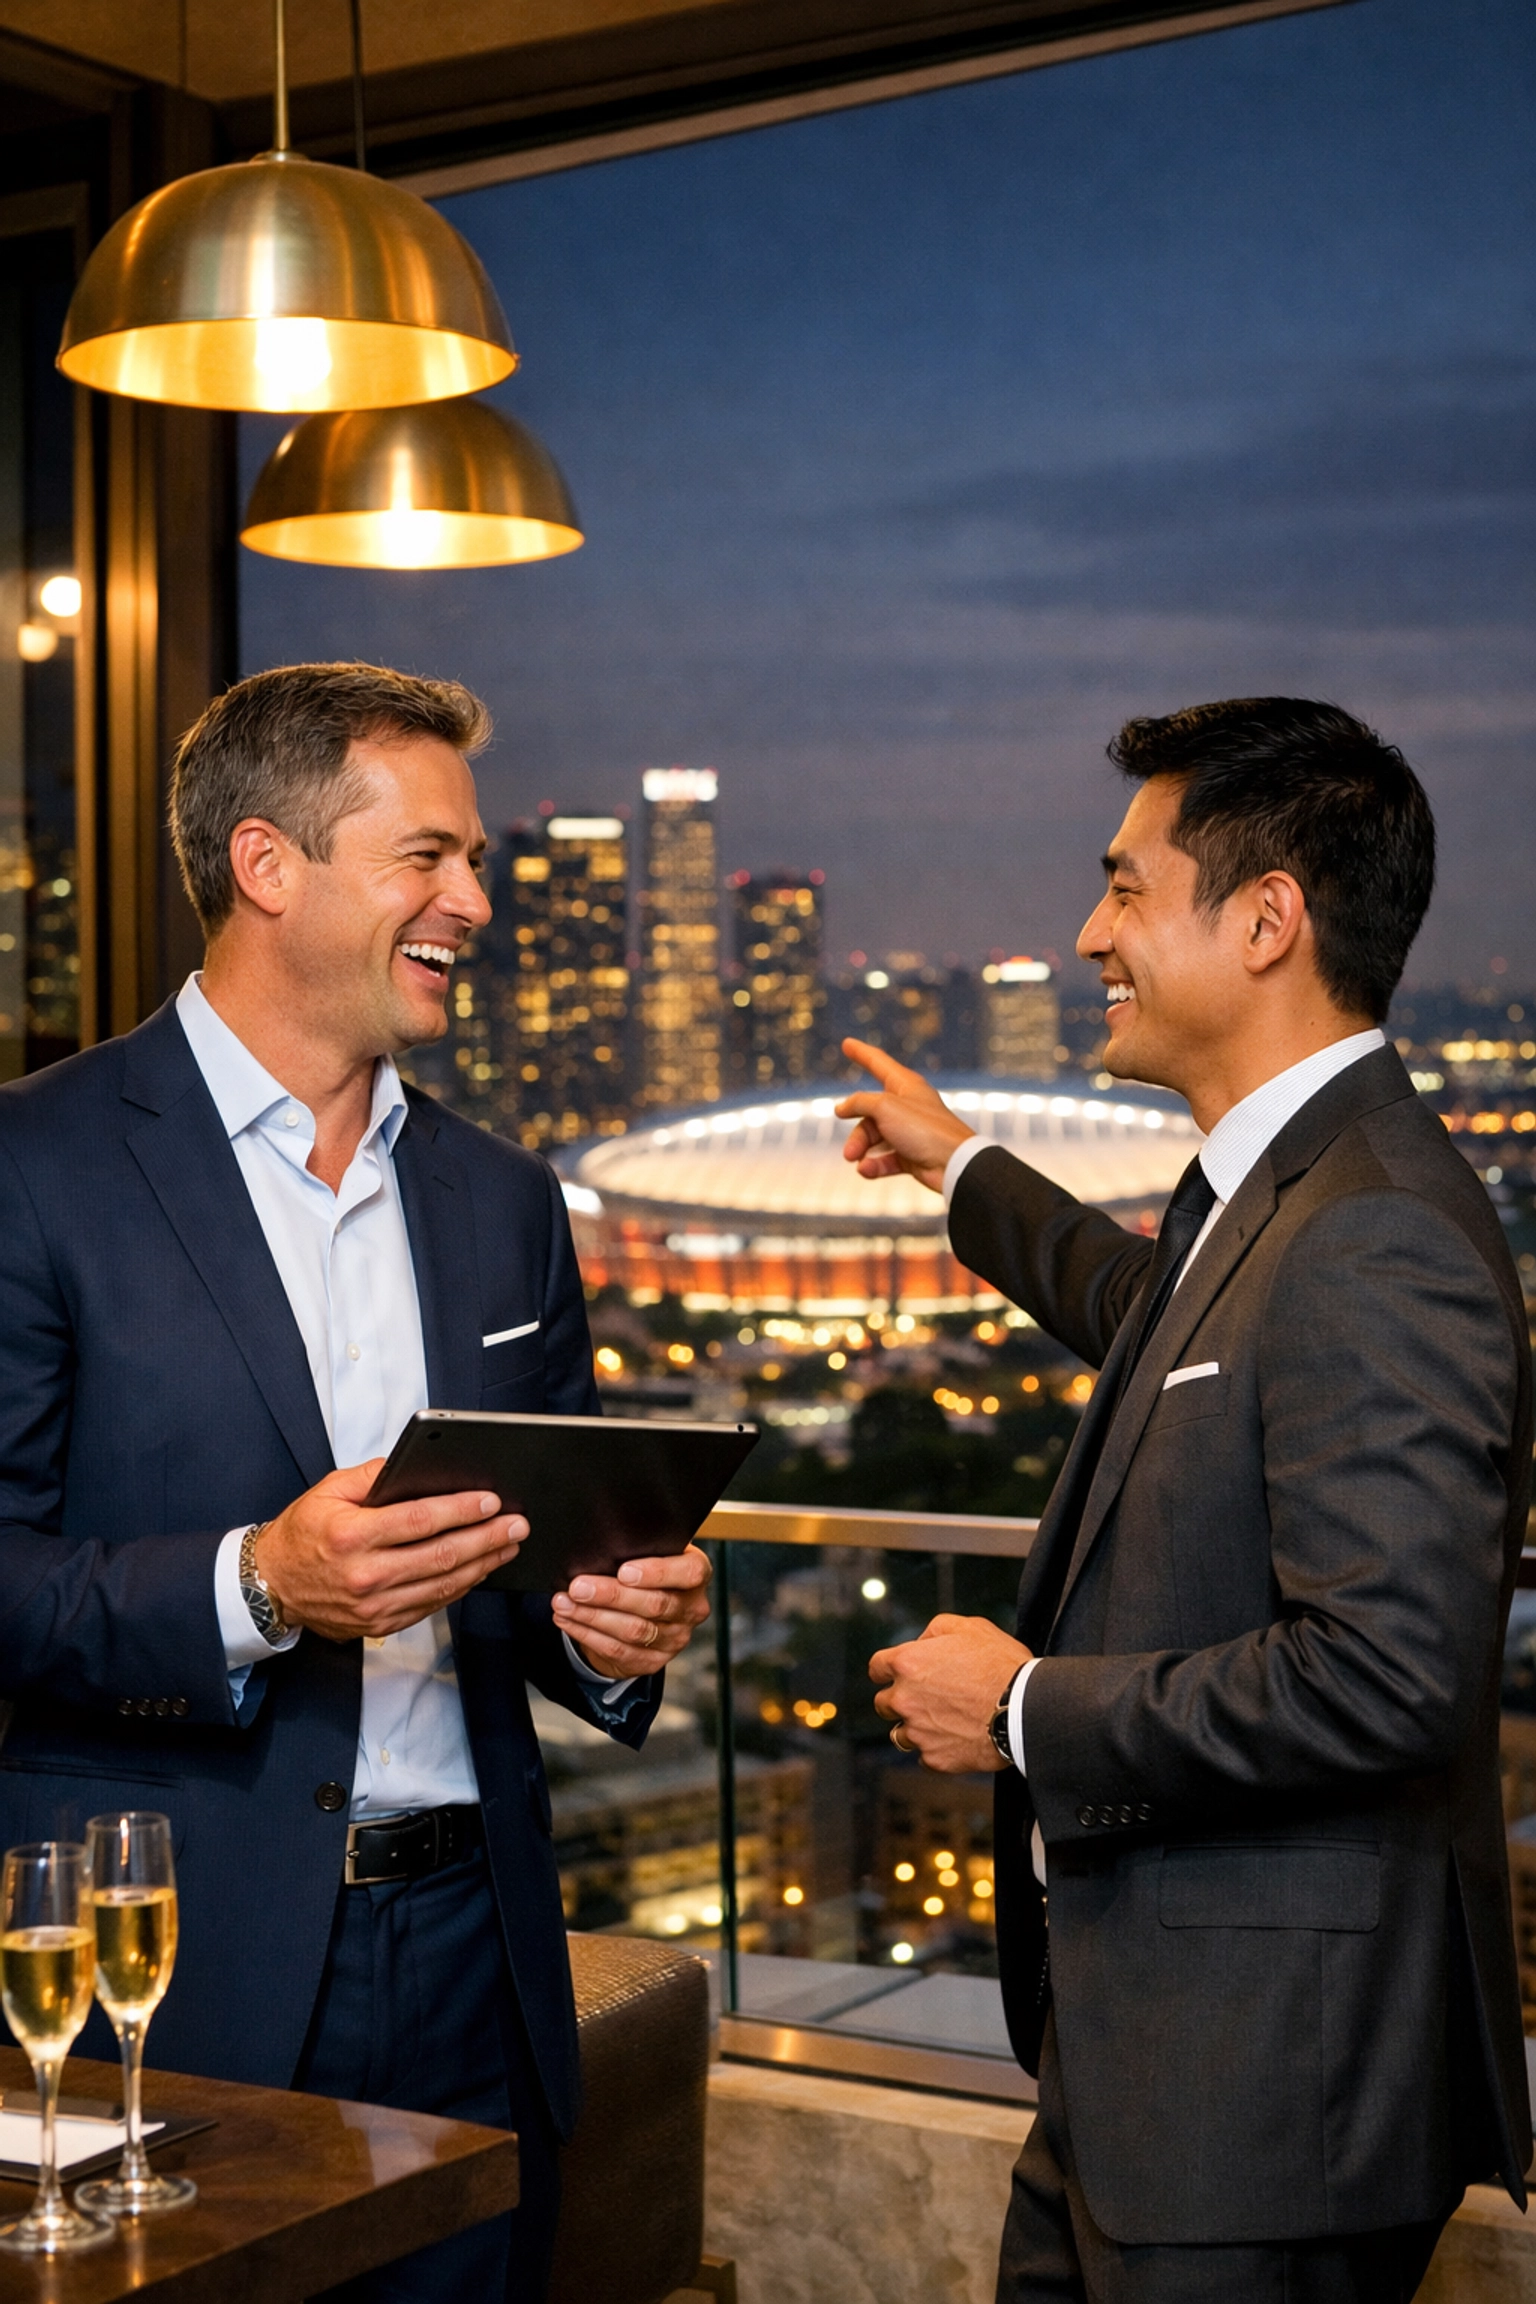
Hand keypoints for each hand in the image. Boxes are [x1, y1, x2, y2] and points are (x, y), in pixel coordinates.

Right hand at [256, 1461, 526, 1642]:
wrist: (271, 1586)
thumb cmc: (303, 1532)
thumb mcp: (329, 1491)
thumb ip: (374, 1476)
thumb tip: (419, 1465)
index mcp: (350, 1535)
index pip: (419, 1520)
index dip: (460, 1510)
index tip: (491, 1500)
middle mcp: (364, 1574)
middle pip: (441, 1555)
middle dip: (486, 1538)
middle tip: (517, 1523)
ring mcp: (373, 1606)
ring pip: (443, 1585)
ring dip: (482, 1564)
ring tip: (508, 1545)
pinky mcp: (380, 1625)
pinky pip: (431, 1605)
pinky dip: (460, 1587)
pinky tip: (480, 1569)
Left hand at [551, 1544, 712, 1677]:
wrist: (645, 1609)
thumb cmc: (644, 1570)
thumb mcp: (649, 1553)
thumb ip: (635, 1549)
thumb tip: (598, 1547)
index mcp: (696, 1574)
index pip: (689, 1573)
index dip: (658, 1573)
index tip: (624, 1571)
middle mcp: (691, 1608)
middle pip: (655, 1604)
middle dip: (611, 1595)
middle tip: (578, 1587)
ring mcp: (675, 1638)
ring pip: (633, 1630)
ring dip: (592, 1616)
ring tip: (564, 1603)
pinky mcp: (653, 1660)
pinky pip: (618, 1650)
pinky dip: (588, 1634)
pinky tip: (568, 1620)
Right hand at [834, 1038, 974, 1191]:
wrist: (953, 1164)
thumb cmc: (925, 1129)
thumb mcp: (885, 1107)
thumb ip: (860, 1103)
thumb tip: (843, 1107)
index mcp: (906, 1085)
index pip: (879, 1063)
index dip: (861, 1053)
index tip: (847, 1043)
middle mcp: (908, 1106)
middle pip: (870, 1113)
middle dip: (857, 1134)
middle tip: (849, 1151)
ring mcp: (910, 1131)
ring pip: (875, 1138)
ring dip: (862, 1150)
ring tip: (856, 1161)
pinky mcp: (912, 1155)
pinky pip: (886, 1159)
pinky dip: (875, 1165)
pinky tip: (867, 1171)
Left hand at [869, 1615, 1032, 1773]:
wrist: (1025, 1708)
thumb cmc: (1001, 1665)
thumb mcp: (969, 1627)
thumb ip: (935, 1631)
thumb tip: (922, 1642)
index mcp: (908, 1664)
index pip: (876, 1667)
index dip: (886, 1670)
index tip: (892, 1674)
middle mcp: (905, 1699)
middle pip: (883, 1703)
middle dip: (899, 1700)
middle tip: (924, 1698)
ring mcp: (918, 1732)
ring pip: (899, 1734)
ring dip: (914, 1728)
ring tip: (940, 1723)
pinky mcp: (935, 1758)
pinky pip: (924, 1757)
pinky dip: (935, 1750)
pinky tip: (954, 1740)